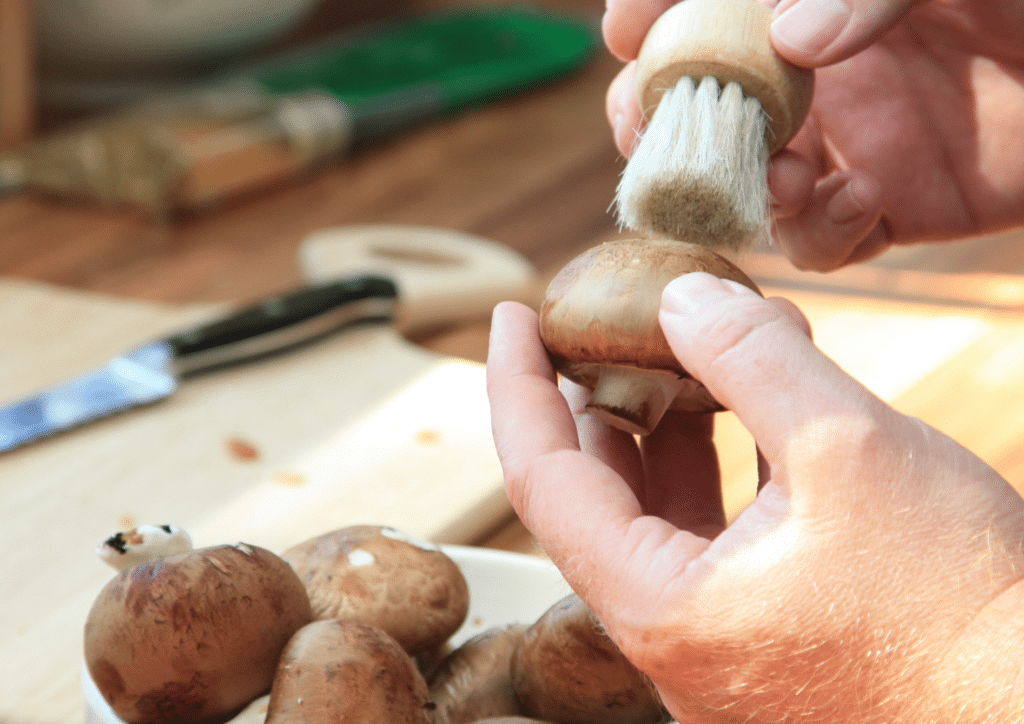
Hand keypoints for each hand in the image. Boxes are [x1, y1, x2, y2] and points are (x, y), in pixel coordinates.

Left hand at [486, 277, 1023, 721]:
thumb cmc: (958, 609)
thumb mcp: (850, 451)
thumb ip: (752, 361)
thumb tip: (683, 296)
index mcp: (659, 606)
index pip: (541, 478)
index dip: (517, 385)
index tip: (512, 315)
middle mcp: (670, 638)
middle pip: (592, 496)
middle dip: (594, 397)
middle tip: (604, 323)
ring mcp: (715, 646)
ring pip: (655, 515)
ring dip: (662, 427)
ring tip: (683, 349)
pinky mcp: (762, 639)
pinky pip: (710, 538)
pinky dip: (716, 465)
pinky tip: (746, 410)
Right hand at [604, 0, 1023, 270]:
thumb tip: (790, 42)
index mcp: (813, 2)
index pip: (709, 6)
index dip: (656, 14)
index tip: (626, 30)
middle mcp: (818, 76)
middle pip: (704, 108)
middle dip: (663, 121)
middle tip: (651, 128)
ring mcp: (849, 145)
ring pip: (749, 185)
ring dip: (744, 188)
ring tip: (781, 175)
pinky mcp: (889, 210)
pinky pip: (824, 241)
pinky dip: (821, 232)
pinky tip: (857, 198)